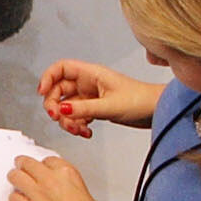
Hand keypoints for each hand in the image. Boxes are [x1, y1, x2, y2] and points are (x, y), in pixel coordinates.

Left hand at [7, 152, 99, 200]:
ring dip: (14, 178)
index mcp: (65, 172)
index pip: (46, 160)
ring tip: (15, 179)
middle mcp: (49, 179)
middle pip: (26, 163)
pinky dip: (15, 198)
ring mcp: (37, 194)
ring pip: (15, 177)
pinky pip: (13, 198)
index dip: (41, 164)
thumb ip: (64, 177)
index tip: (39, 167)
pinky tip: (19, 199)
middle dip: (22, 164)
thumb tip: (52, 175)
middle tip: (20, 166)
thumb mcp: (79, 185)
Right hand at [36, 58, 159, 137]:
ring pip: (66, 106)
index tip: (42, 93)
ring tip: (78, 129)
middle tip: (58, 117)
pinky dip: (77, 125)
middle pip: (58, 90)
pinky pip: (76, 115)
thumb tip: (61, 109)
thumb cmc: (141, 100)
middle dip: (55, 106)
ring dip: (67, 120)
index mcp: (91, 74)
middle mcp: (88, 83)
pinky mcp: (95, 108)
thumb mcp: (110, 105)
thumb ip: (83, 108)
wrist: (157, 111)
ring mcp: (91, 96)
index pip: (60, 68)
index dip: (47, 78)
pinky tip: (87, 131)